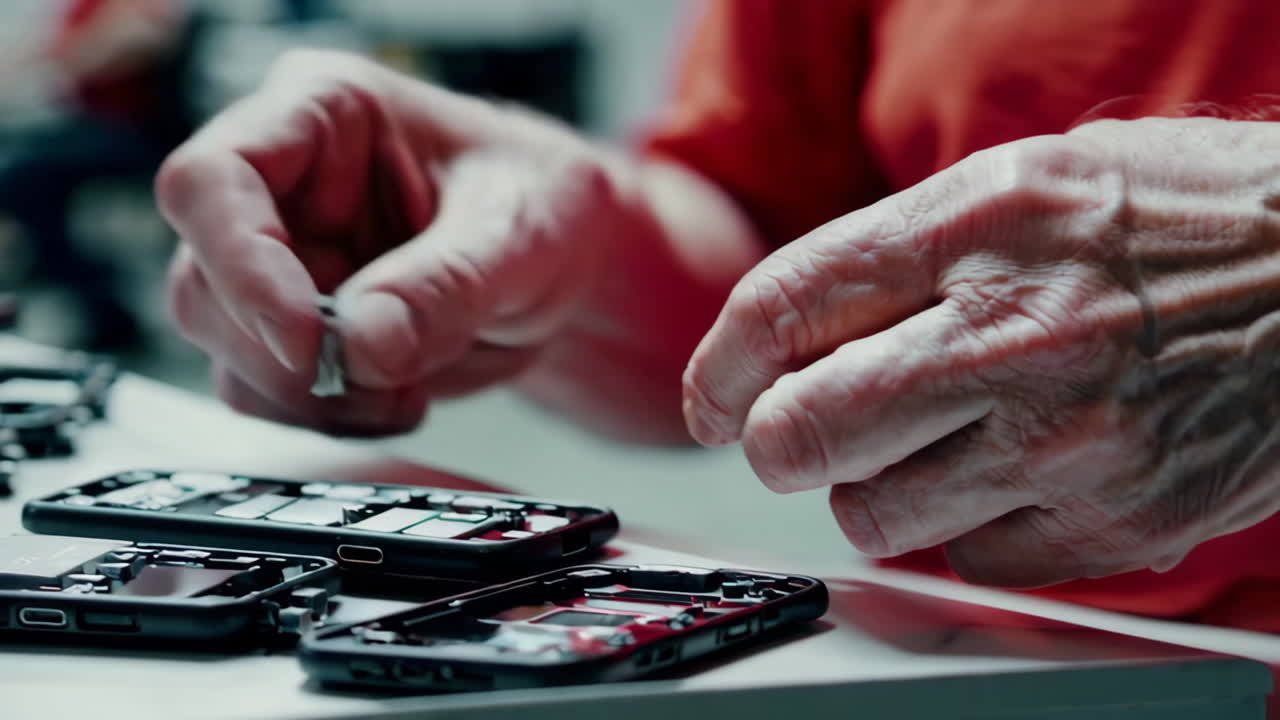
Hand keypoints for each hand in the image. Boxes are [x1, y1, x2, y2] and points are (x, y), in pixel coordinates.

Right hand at [158, 50, 615, 434]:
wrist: (565, 263)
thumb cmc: (540, 203)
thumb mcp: (518, 232)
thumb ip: (445, 286)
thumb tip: (364, 345)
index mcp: (322, 113)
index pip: (214, 180)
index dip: (242, 265)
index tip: (308, 339)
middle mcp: (282, 187)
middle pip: (205, 281)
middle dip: (288, 353)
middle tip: (376, 379)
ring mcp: (281, 264)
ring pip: (228, 349)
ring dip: (308, 397)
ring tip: (404, 392)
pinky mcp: (296, 330)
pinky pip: (269, 394)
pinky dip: (327, 418)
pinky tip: (396, 400)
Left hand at [683, 117, 1279, 586]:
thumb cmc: (1174, 221)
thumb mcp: (1024, 181)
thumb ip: (899, 253)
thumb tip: (788, 338)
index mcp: (977, 225)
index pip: (783, 306)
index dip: (720, 364)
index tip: (711, 398)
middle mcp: (1014, 334)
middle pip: (800, 432)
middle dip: (773, 442)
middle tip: (790, 435)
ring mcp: (1067, 440)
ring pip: (873, 515)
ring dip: (871, 490)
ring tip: (930, 447)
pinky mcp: (1114, 523)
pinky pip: (970, 562)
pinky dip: (968, 530)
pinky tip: (1014, 477)